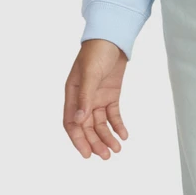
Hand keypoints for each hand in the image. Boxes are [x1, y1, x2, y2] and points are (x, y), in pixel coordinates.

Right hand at [63, 39, 128, 159]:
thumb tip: (79, 120)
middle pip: (87, 127)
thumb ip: (85, 97)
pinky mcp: (110, 95)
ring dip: (107, 137)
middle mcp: (83, 98)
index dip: (78, 139)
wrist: (112, 38)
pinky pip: (112, 114)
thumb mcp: (90, 74)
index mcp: (72, 94)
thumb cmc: (96, 52)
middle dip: (95, 142)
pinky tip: (124, 135)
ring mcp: (96, 97)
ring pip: (100, 123)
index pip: (71, 123)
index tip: (87, 154)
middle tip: (106, 156)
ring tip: (116, 149)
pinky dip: (117, 125)